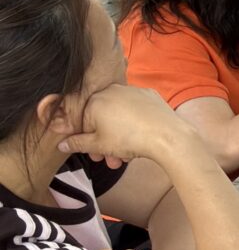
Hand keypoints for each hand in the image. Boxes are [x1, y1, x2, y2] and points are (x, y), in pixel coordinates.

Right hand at [57, 85, 190, 166]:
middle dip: (104, 142)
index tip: (94, 155)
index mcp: (96, 100)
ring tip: (124, 156)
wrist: (166, 134)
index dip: (86, 141)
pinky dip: (133, 123)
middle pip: (102, 119)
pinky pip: (135, 110)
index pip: (83, 122)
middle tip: (109, 159)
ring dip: (118, 137)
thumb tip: (62, 144)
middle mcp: (112, 90)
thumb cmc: (129, 138)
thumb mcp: (98, 145)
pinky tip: (139, 139)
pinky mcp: (149, 94)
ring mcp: (132, 90)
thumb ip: (77, 143)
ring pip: (119, 116)